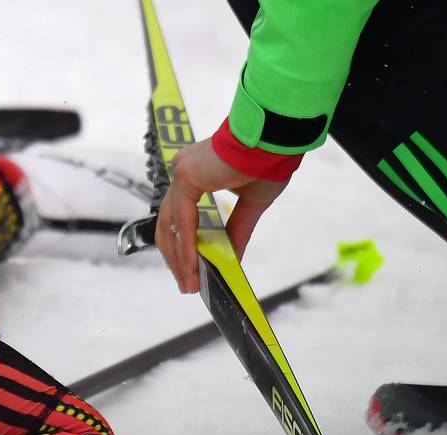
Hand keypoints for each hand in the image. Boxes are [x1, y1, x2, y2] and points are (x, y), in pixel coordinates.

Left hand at [155, 138, 287, 293]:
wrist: (278, 138)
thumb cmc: (269, 160)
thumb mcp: (251, 205)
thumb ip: (236, 232)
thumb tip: (233, 260)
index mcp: (195, 175)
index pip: (179, 217)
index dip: (183, 245)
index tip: (191, 270)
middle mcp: (182, 173)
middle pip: (169, 225)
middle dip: (177, 259)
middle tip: (187, 285)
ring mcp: (181, 174)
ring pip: (171, 226)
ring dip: (180, 259)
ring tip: (190, 284)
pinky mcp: (186, 178)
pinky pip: (182, 222)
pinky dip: (187, 248)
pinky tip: (194, 268)